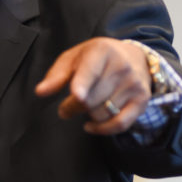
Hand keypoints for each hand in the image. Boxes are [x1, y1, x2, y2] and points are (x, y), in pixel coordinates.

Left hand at [35, 38, 150, 134]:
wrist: (134, 56)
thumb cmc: (96, 58)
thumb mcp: (74, 58)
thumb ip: (56, 75)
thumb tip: (40, 92)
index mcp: (102, 51)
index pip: (90, 71)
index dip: (82, 84)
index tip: (76, 95)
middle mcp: (121, 67)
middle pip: (90, 100)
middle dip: (72, 107)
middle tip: (67, 106)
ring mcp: (133, 84)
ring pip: (102, 113)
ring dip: (88, 115)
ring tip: (87, 104)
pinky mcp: (141, 100)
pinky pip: (120, 124)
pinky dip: (103, 129)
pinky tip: (90, 126)